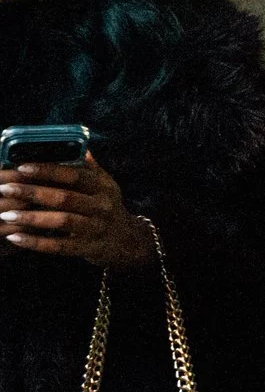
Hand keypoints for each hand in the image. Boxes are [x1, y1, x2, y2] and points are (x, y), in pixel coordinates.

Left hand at [0, 157, 153, 269]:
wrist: (126, 241)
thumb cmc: (106, 207)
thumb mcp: (105, 185)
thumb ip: (89, 167)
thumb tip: (75, 143)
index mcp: (103, 186)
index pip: (76, 175)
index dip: (49, 170)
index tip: (22, 167)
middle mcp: (102, 206)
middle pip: (65, 197)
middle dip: (32, 192)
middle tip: (4, 188)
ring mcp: (96, 228)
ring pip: (62, 221)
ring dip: (31, 218)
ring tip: (5, 214)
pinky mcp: (88, 248)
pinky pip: (60, 246)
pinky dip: (36, 242)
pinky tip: (15, 238)